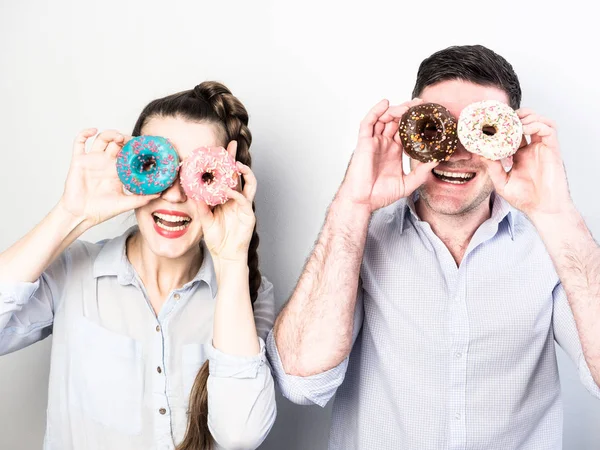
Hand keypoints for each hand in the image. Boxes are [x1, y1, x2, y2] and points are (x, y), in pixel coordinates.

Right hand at [59, 129, 159, 225]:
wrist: (81, 215)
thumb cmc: (101, 210)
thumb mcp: (125, 204)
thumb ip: (141, 198)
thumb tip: (159, 194)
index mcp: (117, 171)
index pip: (128, 153)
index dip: (135, 147)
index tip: (143, 145)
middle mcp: (106, 163)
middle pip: (116, 143)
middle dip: (124, 138)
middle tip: (131, 140)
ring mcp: (92, 160)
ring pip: (101, 139)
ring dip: (110, 134)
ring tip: (118, 137)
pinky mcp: (79, 160)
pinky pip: (79, 141)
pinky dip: (85, 133)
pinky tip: (93, 131)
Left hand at [199, 141, 255, 262]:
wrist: (226, 256)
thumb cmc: (217, 239)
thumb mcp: (204, 219)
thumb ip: (201, 206)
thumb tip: (193, 193)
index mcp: (226, 197)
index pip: (225, 176)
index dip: (223, 162)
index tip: (217, 148)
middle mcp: (237, 198)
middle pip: (238, 174)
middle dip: (235, 159)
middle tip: (231, 145)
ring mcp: (244, 205)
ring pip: (248, 183)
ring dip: (243, 172)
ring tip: (235, 164)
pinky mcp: (248, 214)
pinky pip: (244, 199)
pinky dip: (236, 193)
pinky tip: (227, 190)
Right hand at [338, 99, 438, 211]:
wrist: (364, 201)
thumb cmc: (380, 195)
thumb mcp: (407, 184)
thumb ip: (421, 173)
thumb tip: (437, 160)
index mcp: (395, 151)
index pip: (406, 130)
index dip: (415, 122)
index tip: (428, 115)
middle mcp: (385, 144)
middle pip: (396, 121)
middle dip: (408, 111)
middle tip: (421, 104)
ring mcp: (374, 142)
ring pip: (384, 119)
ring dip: (395, 110)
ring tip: (408, 106)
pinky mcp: (364, 142)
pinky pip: (368, 123)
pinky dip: (375, 111)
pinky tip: (385, 103)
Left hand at [483, 109, 572, 217]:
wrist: (543, 209)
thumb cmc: (524, 199)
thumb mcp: (501, 182)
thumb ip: (492, 168)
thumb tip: (479, 154)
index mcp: (519, 154)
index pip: (512, 133)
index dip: (503, 125)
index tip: (489, 122)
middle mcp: (531, 148)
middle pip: (527, 121)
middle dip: (515, 115)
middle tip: (501, 116)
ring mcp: (543, 148)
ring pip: (539, 121)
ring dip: (527, 116)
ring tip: (512, 121)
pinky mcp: (553, 150)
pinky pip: (548, 129)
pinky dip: (536, 124)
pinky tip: (523, 129)